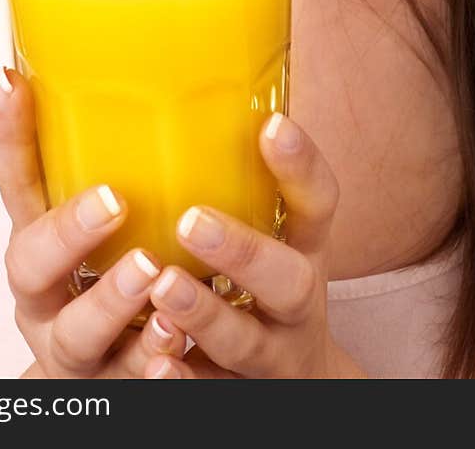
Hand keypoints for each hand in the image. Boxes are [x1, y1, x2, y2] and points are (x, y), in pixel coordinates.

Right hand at [0, 68, 186, 377]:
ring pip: (79, 334)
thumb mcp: (120, 219)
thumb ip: (133, 160)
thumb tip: (178, 65)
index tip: (13, 83)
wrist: (150, 378)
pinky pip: (131, 385)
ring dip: (112, 300)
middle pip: (30, 266)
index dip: (7, 135)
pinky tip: (173, 346)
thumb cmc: (136, 271)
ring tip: (152, 271)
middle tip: (113, 199)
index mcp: (42, 243)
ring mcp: (78, 351)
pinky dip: (150, 367)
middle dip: (66, 231)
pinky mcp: (119, 391)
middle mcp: (47, 297)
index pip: (15, 182)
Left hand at [139, 113, 368, 378]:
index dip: (302, 166)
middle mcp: (294, 303)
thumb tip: (184, 82)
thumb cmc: (260, 287)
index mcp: (303, 249)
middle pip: (288, 280)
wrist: (290, 385)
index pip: (319, 202)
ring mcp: (268, 356)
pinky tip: (155, 363)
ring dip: (204, 314)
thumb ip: (240, 180)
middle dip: (244, 250)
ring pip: (243, 341)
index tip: (273, 124)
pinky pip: (208, 393)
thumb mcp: (272, 235)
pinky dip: (182, 381)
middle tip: (191, 219)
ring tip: (162, 284)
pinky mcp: (231, 393)